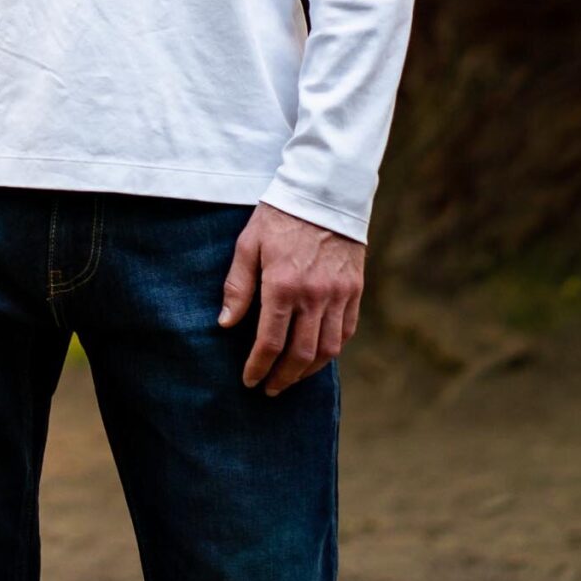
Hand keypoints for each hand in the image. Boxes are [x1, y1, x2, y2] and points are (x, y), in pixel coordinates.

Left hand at [219, 203, 364, 395]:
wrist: (324, 191)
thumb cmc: (278, 216)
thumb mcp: (248, 244)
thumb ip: (237, 286)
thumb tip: (225, 324)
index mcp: (283, 285)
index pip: (270, 341)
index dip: (258, 367)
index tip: (250, 381)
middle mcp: (314, 295)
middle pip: (301, 354)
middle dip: (283, 377)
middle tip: (270, 388)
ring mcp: (338, 294)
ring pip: (327, 349)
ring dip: (308, 371)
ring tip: (291, 378)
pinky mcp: (355, 290)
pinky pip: (346, 332)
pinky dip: (331, 350)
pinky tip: (317, 356)